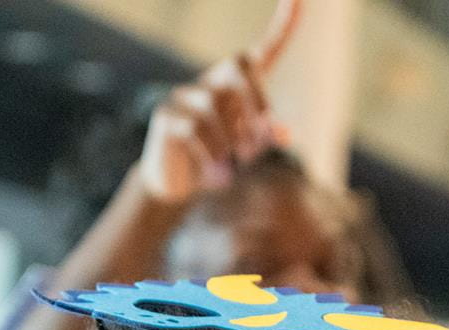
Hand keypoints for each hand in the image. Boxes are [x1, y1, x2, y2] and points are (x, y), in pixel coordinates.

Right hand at [137, 0, 302, 203]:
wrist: (174, 186)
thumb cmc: (215, 161)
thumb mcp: (245, 151)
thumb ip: (266, 138)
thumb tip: (283, 135)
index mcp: (235, 88)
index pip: (260, 52)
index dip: (283, 25)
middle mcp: (209, 82)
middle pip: (238, 66)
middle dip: (255, 104)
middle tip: (255, 147)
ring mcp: (183, 96)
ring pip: (215, 103)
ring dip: (233, 139)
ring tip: (235, 167)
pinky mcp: (165, 117)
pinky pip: (195, 127)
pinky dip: (213, 154)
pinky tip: (220, 177)